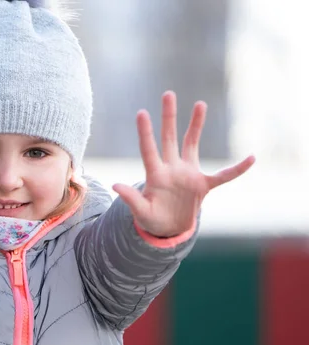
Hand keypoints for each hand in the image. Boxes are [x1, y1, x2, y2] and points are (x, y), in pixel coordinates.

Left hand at [113, 91, 254, 236]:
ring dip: (196, 126)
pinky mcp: (202, 184)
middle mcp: (171, 169)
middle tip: (168, 94)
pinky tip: (251, 158)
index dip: (146, 133)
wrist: (168, 228)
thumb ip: (132, 199)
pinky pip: (224, 176)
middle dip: (169, 117)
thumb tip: (115, 186)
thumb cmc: (152, 219)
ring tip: (200, 104)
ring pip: (192, 144)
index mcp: (155, 176)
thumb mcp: (141, 212)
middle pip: (169, 139)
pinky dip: (237, 170)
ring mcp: (188, 175)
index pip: (149, 150)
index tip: (141, 112)